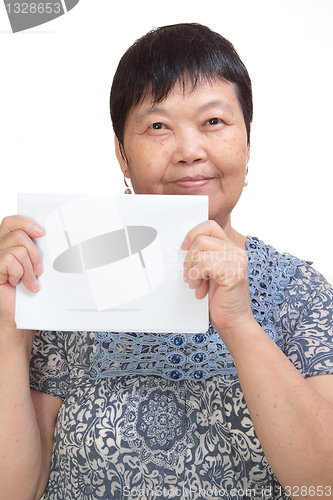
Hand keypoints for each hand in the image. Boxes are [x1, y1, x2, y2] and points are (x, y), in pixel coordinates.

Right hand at [0, 216, 43, 327]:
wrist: (19, 318)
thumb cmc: (28, 293)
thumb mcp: (36, 268)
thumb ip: (36, 251)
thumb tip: (50, 237)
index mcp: (7, 244)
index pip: (11, 222)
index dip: (25, 222)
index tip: (42, 232)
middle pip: (17, 233)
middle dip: (33, 250)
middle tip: (39, 269)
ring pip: (17, 248)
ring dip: (29, 267)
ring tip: (30, 281)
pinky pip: (9, 259)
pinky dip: (20, 273)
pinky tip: (19, 285)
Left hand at [181, 221, 253, 343]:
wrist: (232, 321)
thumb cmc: (218, 299)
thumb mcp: (207, 273)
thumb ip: (202, 257)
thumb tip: (182, 246)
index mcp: (230, 249)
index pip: (210, 226)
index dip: (193, 233)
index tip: (184, 248)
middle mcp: (237, 252)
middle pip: (202, 238)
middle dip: (189, 257)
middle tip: (189, 276)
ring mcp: (237, 261)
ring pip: (201, 252)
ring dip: (192, 270)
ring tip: (195, 285)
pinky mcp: (235, 272)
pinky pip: (204, 265)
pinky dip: (196, 277)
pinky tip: (199, 290)